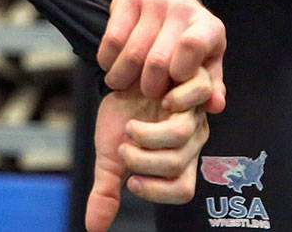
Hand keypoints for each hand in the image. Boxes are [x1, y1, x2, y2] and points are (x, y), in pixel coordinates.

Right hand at [85, 70, 213, 231]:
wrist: (123, 75)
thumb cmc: (122, 117)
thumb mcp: (110, 156)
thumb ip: (106, 190)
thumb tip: (92, 230)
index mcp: (177, 161)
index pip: (183, 190)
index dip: (157, 191)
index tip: (131, 181)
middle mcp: (192, 139)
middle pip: (177, 163)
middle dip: (142, 161)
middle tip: (123, 149)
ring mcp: (195, 110)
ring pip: (183, 132)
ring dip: (149, 134)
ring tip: (131, 127)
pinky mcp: (195, 81)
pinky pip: (199, 92)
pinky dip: (178, 97)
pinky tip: (156, 96)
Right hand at [98, 0, 225, 112]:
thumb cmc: (186, 44)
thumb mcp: (205, 63)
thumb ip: (209, 87)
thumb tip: (215, 106)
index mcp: (209, 28)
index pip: (194, 46)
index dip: (181, 72)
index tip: (174, 85)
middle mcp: (183, 10)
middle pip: (158, 61)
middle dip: (149, 88)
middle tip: (148, 92)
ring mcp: (155, 0)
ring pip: (131, 55)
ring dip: (122, 80)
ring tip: (124, 85)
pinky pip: (112, 41)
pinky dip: (108, 62)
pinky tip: (113, 66)